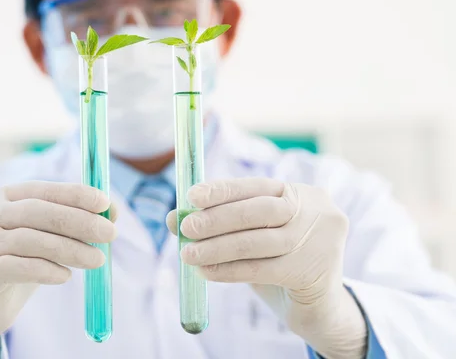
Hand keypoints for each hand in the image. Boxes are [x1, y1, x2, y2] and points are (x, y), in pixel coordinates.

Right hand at [0, 182, 115, 355]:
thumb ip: (70, 222)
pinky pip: (16, 266)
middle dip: (79, 221)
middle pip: (36, 210)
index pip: (40, 189)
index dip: (74, 194)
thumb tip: (112, 210)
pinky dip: (45, 270)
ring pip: (30, 239)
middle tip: (110, 233)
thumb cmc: (13, 264)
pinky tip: (65, 276)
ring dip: (70, 249)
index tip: (105, 203)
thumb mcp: (42, 239)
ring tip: (96, 259)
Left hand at [166, 178, 366, 358]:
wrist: (319, 308)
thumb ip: (218, 224)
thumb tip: (174, 218)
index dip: (223, 190)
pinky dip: (228, 270)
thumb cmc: (279, 263)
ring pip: (256, 241)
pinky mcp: (313, 273)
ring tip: (189, 255)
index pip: (257, 186)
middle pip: (259, 210)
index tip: (191, 196)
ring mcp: (319, 242)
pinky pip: (260, 270)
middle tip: (187, 228)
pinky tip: (206, 272)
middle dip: (217, 218)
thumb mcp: (253, 237)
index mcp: (301, 193)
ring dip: (217, 247)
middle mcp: (315, 211)